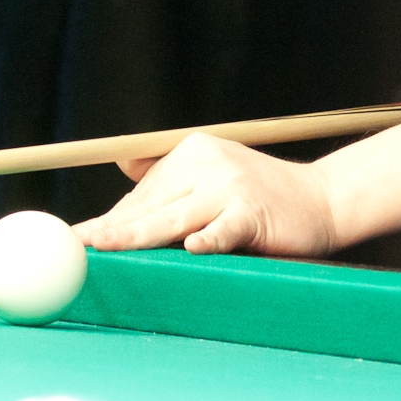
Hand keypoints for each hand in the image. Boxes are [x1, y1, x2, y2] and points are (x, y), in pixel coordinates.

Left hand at [74, 135, 340, 255]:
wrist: (322, 200)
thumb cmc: (262, 199)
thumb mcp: (213, 177)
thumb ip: (171, 176)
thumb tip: (121, 163)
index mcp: (192, 153)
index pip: (143, 194)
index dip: (110, 219)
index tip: (78, 237)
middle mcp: (207, 162)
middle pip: (150, 204)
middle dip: (111, 228)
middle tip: (77, 245)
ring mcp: (230, 185)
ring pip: (174, 217)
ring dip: (137, 235)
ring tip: (106, 247)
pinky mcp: (253, 211)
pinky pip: (223, 229)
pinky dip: (209, 239)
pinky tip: (191, 248)